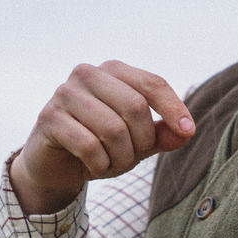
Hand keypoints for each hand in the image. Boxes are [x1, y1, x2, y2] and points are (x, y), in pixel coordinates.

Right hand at [9, 60, 195, 214]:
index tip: (188, 131)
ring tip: (112, 162)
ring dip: (120, 158)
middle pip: (135, 107)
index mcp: (113, 72)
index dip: (173, 108)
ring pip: (113, 129)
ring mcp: (65, 93)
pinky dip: (100, 165)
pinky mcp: (50, 118)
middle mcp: (88, 74)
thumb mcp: (138, 143)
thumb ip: (163, 135)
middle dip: (141, 142)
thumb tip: (187, 131)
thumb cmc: (101, 147)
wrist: (57, 165)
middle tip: (132, 157)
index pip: (152, 84)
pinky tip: (94, 165)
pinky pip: (89, 146)